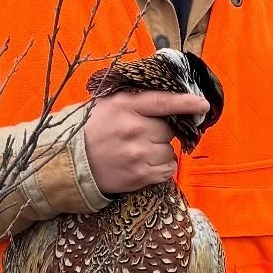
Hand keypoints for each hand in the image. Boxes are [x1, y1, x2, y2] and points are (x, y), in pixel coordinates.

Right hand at [81, 87, 207, 194]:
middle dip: (162, 132)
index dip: (186, 103)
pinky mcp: (139, 175)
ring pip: (170, 151)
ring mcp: (137, 154)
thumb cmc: (91, 129)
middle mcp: (133, 129)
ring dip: (161, 151)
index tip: (203, 104)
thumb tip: (170, 96)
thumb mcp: (107, 104)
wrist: (70, 162)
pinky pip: (167, 169)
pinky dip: (161, 167)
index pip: (163, 101)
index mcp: (125, 106)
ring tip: (139, 151)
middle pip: (169, 129)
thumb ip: (136, 99)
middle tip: (144, 135)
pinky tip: (144, 164)